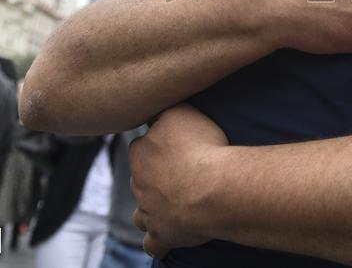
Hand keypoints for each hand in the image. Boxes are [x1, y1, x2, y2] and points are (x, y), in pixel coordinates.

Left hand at [129, 105, 227, 258]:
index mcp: (140, 153)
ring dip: (150, 209)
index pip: (141, 146)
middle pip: (140, 179)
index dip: (157, 145)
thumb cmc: (200, 147)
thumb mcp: (181, 112)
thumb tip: (159, 110)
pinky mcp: (162, 235)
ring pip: (141, 212)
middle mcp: (138, 183)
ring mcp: (149, 211)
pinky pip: (153, 243)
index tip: (174, 145)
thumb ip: (166, 110)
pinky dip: (157, 241)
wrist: (212, 188)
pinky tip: (166, 237)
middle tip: (178, 173)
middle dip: (153, 178)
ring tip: (168, 205)